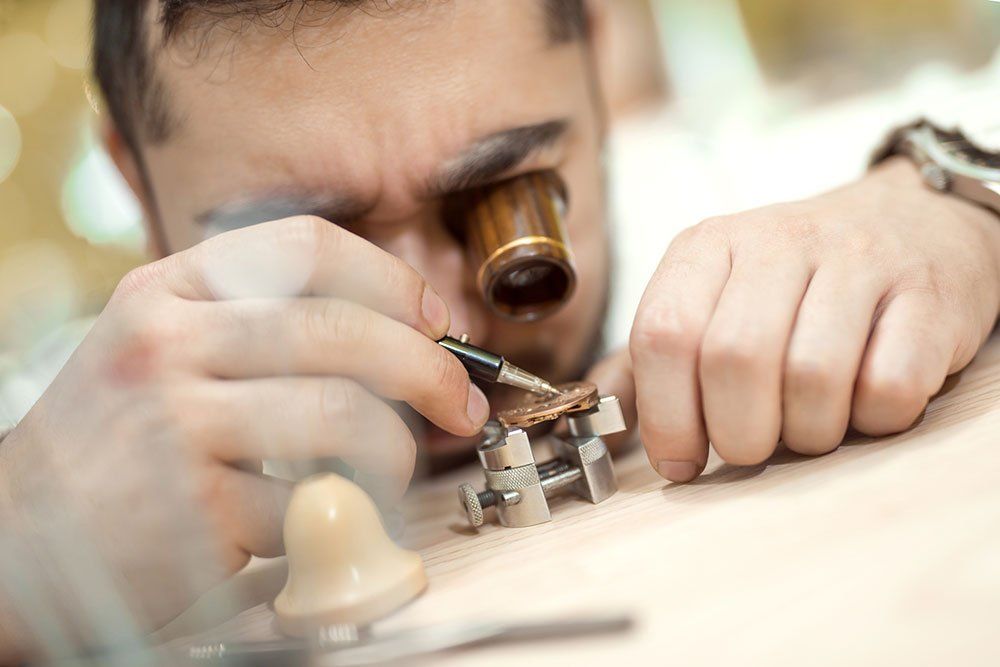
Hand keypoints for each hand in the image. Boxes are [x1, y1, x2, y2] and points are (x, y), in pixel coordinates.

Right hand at [0, 217, 488, 650]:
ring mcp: (176, 424)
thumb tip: (402, 333)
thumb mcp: (163, 350)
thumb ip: (261, 329)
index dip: (391, 279)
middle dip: (428, 369)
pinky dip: (348, 511)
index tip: (433, 319)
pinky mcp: (193, 511)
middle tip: (460, 403)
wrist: (21, 538)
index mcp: (169, 290)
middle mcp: (168, 342)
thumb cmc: (119, 443)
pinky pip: (312, 501)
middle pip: (341, 331)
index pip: (305, 246)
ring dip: (397, 450)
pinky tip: (338, 513)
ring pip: (342, 416)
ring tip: (395, 469)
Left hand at [626, 157, 999, 480]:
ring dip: (806, 432)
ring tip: (808, 424)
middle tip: (750, 447)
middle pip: (734, 359)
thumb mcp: (708, 298)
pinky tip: (862, 403)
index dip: (665, 416)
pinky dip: (871, 419)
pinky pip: (887, 387)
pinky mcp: (927, 295)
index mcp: (708, 246)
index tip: (680, 461)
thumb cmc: (795, 282)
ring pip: (812, 377)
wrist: (909, 223)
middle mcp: (777, 241)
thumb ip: (649, 359)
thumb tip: (600, 417)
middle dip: (737, 434)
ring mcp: (858, 261)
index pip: (662, 334)